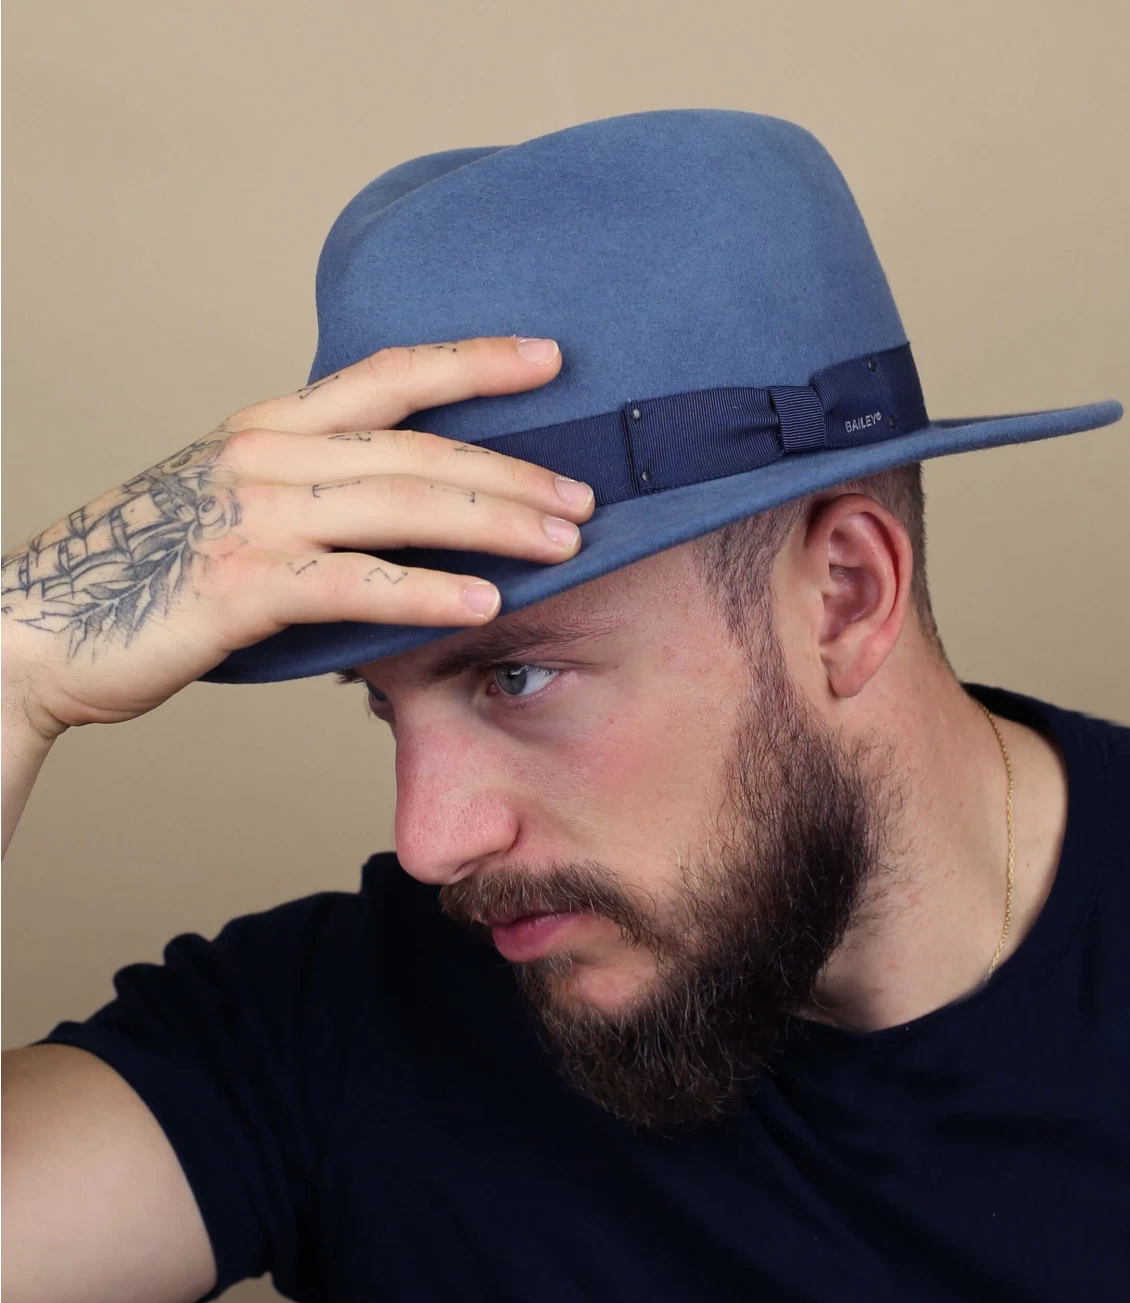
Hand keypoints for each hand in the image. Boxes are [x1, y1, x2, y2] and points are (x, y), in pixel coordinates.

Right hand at [1, 336, 588, 735]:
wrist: (40, 626)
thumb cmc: (148, 569)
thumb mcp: (235, 503)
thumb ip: (312, 490)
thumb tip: (400, 503)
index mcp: (270, 427)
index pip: (391, 376)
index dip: (475, 361)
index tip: (549, 358)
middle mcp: (267, 455)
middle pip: (419, 446)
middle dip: (511, 468)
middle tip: (584, 493)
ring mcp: (254, 516)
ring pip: (401, 504)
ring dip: (494, 522)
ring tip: (564, 540)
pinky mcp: (243, 586)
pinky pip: (356, 583)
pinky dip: (426, 592)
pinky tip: (485, 602)